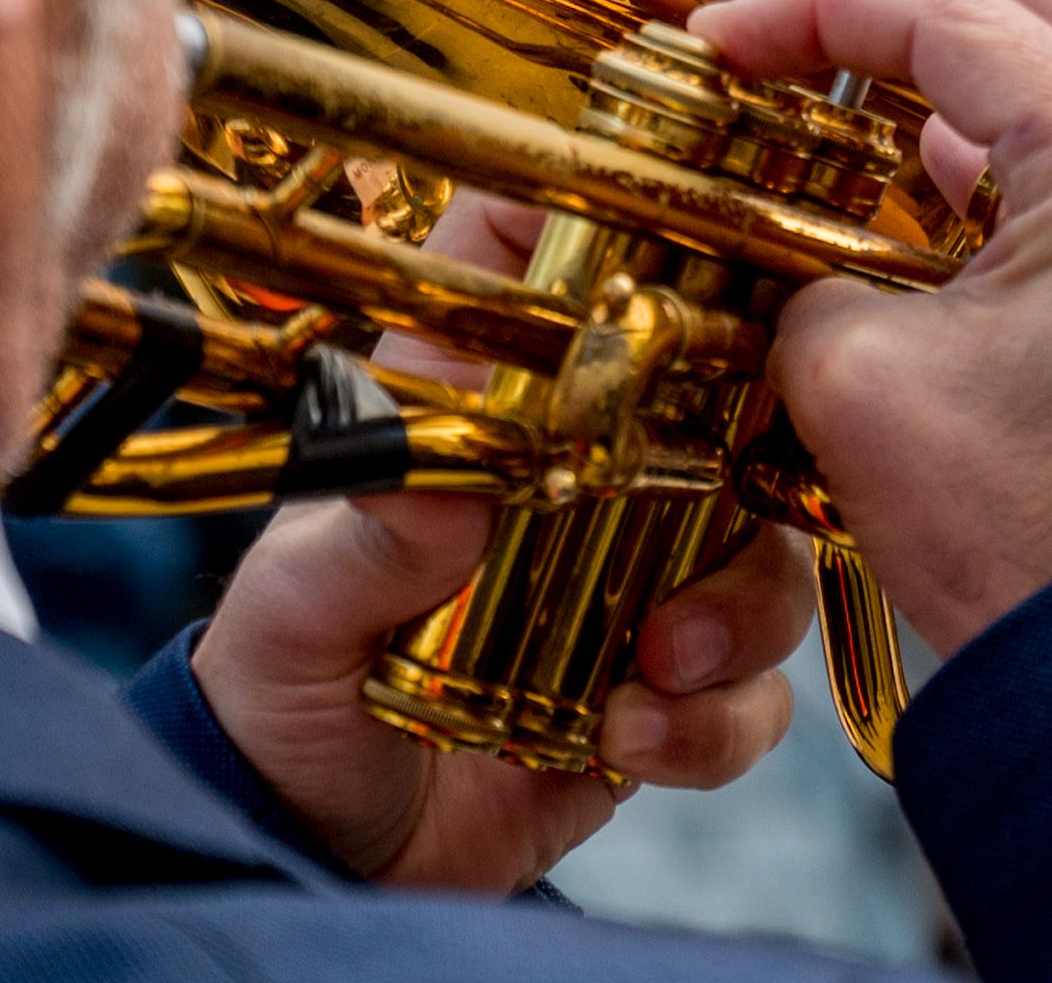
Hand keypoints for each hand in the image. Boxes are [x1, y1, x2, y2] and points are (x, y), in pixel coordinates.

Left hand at [192, 188, 815, 892]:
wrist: (314, 848)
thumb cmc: (285, 688)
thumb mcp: (296, 607)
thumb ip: (366, 544)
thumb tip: (449, 492)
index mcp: (481, 401)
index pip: (547, 250)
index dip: (620, 203)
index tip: (677, 225)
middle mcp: (582, 469)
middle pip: (725, 387)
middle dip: (758, 428)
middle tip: (738, 477)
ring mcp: (640, 576)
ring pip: (767, 545)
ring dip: (742, 604)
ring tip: (657, 664)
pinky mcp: (671, 692)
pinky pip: (754, 691)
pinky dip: (715, 720)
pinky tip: (628, 740)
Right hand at [689, 0, 1051, 659]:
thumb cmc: (1028, 540)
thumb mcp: (858, 381)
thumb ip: (802, 269)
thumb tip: (782, 237)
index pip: (950, 17)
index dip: (817, 6)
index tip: (720, 31)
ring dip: (945, 25)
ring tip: (828, 13)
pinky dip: (984, 115)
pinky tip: (896, 131)